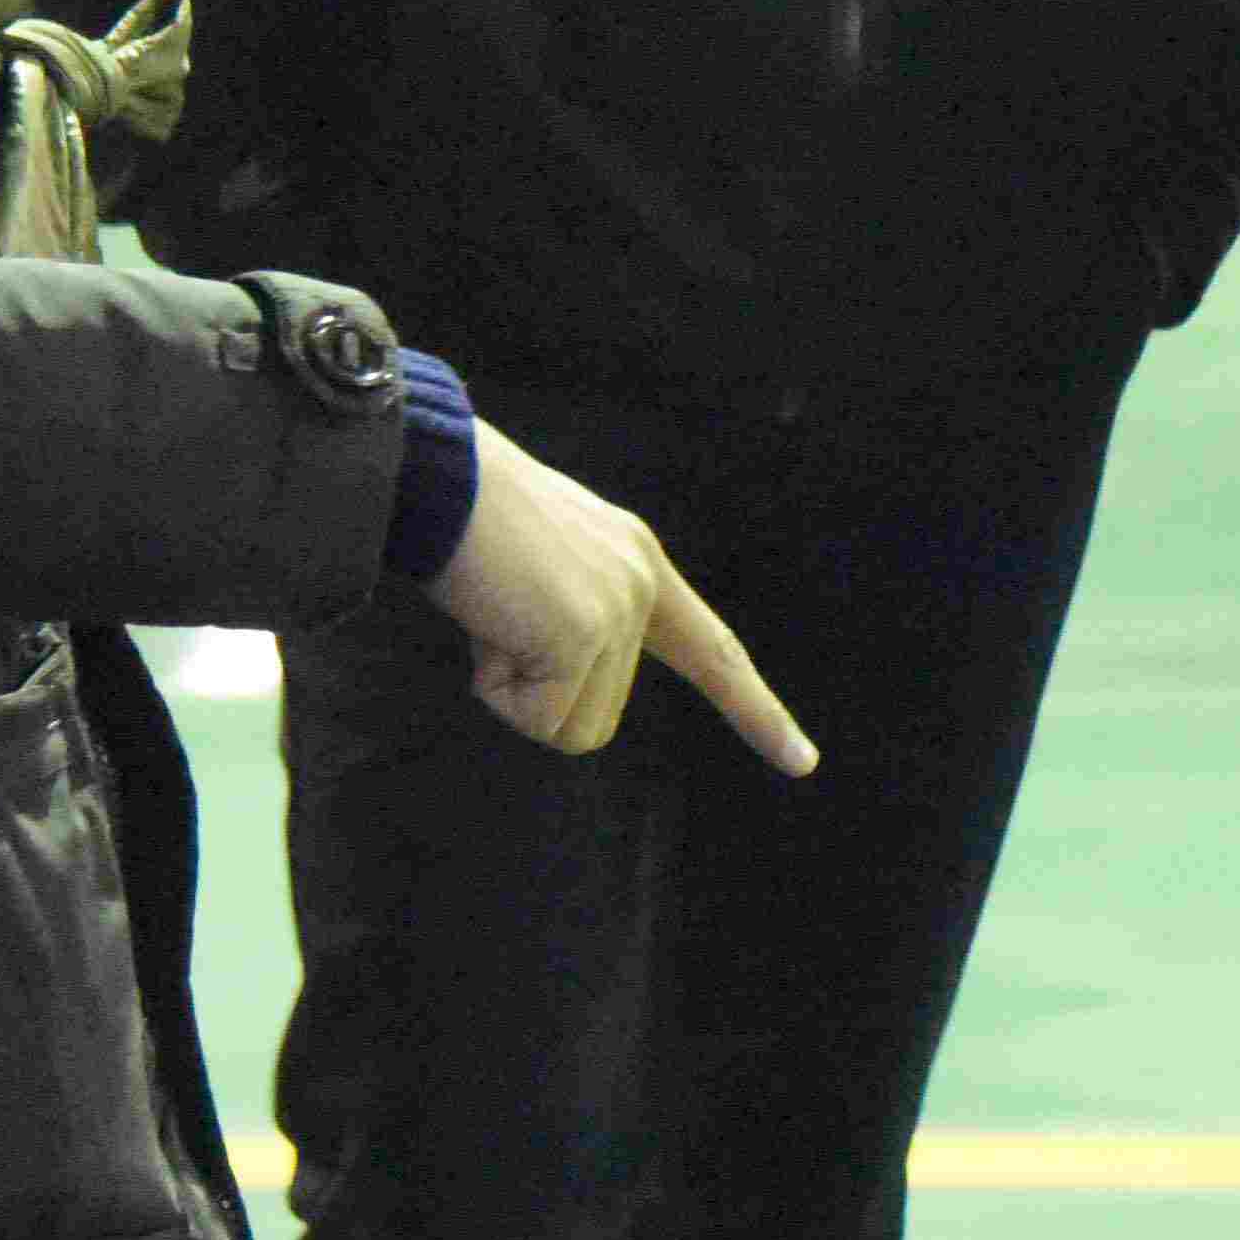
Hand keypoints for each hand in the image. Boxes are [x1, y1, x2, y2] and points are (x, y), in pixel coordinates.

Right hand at [426, 430, 815, 772]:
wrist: (436, 478)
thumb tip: (565, 702)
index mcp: (638, 563)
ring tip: (493, 614)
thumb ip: (574, 623)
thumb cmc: (462, 525)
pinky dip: (498, 688)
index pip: (713, 650)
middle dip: (536, 693)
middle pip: (599, 719)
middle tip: (499, 618)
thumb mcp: (540, 571)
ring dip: (515, 691)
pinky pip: (540, 717)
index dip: (756, 710)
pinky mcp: (585, 634)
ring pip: (571, 728)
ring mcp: (620, 608)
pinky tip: (487, 623)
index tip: (803, 762)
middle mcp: (642, 582)